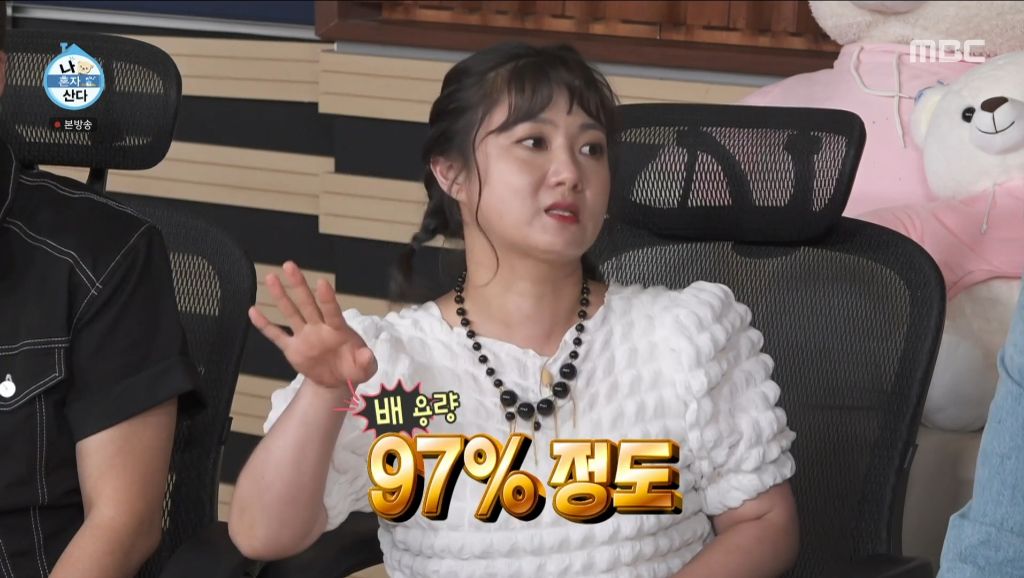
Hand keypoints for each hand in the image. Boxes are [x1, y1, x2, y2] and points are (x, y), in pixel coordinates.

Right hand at [249, 261, 377, 392]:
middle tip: (289, 265)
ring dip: (280, 297)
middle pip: (308, 304)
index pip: (332, 312)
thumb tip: (367, 354)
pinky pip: (276, 335)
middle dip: (299, 285)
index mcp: (339, 330)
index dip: (327, 298)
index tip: (322, 282)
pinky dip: (264, 325)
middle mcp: (319, 328)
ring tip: (270, 277)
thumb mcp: (366, 369)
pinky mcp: (292, 348)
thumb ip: (366, 362)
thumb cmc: (354, 368)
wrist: (338, 381)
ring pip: (291, 313)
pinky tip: (253, 311)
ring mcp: (305, 336)